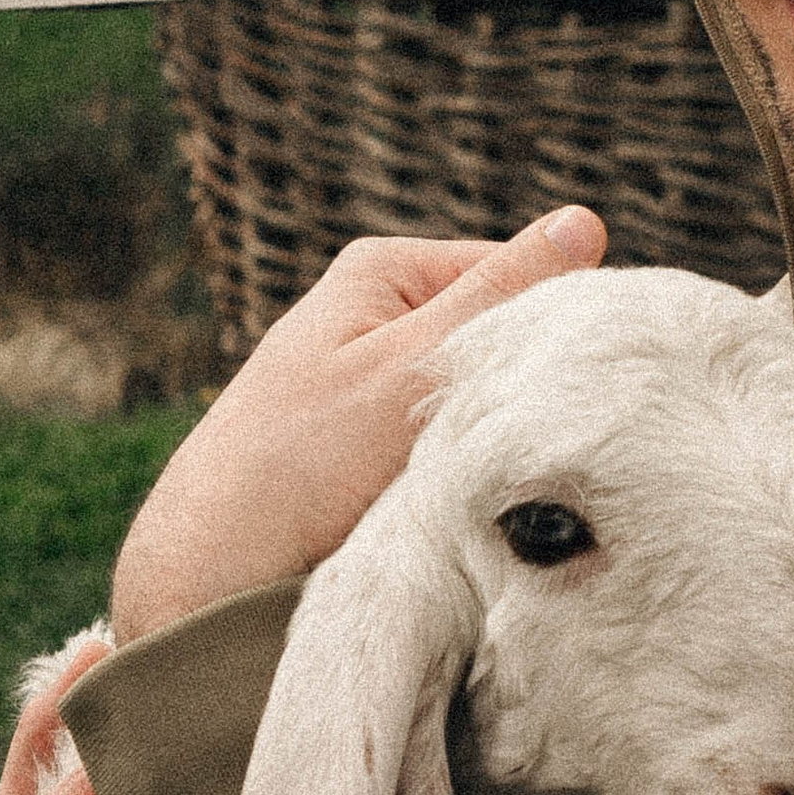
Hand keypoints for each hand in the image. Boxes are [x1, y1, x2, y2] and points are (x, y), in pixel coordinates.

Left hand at [109, 204, 608, 643]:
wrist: (211, 575)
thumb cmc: (301, 461)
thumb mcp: (413, 366)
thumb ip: (499, 295)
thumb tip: (582, 220)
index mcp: (384, 272)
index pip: (515, 275)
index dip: (550, 328)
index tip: (558, 386)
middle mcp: (375, 319)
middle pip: (493, 342)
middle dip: (513, 390)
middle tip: (509, 442)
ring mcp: (372, 388)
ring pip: (473, 403)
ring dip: (485, 441)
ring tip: (468, 480)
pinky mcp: (367, 451)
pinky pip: (442, 451)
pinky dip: (454, 475)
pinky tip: (445, 507)